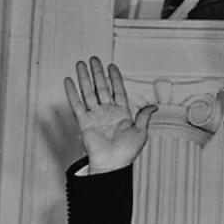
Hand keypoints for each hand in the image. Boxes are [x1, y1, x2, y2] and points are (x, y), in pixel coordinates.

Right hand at [64, 57, 156, 172]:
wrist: (112, 164)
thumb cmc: (127, 152)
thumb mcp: (140, 133)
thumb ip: (144, 117)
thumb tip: (154, 106)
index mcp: (122, 114)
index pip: (118, 91)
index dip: (115, 78)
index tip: (111, 66)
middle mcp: (108, 113)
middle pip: (102, 88)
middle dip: (97, 73)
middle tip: (94, 59)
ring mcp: (95, 116)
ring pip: (89, 92)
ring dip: (85, 78)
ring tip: (81, 64)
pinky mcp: (84, 121)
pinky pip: (77, 104)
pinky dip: (72, 92)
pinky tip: (69, 81)